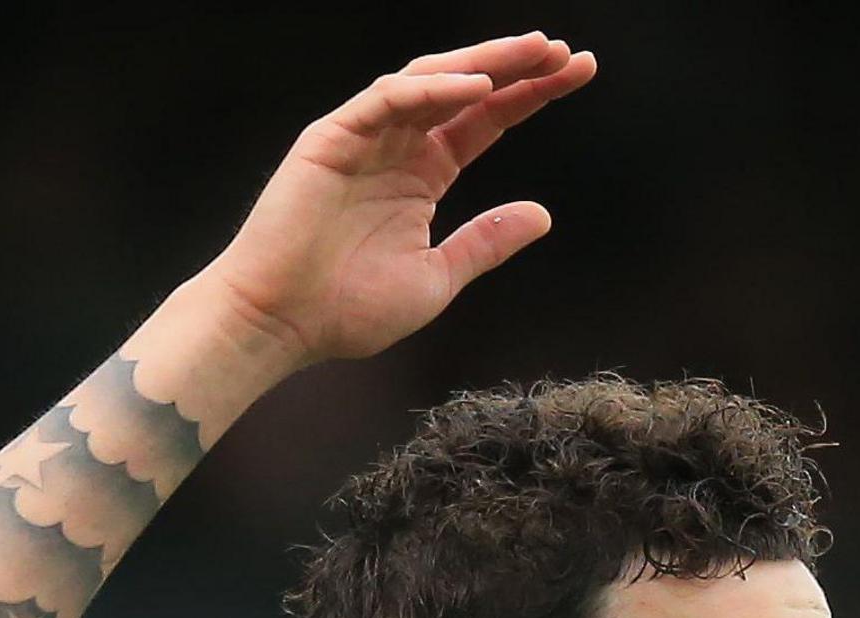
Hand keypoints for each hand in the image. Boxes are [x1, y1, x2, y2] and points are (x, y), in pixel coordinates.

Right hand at [199, 33, 598, 368]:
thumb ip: (486, 242)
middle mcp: (396, 147)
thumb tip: (543, 215)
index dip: (530, 96)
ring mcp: (363, 138)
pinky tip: (477, 87)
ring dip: (483, 63)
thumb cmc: (346, 309)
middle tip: (565, 51)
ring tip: (535, 53)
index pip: (485, 121)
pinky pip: (387, 100)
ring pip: (429, 82)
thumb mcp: (438, 277)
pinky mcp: (331, 138)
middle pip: (465, 91)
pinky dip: (432, 91)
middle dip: (516, 67)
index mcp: (422, 175)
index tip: (578, 73)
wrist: (281, 325)